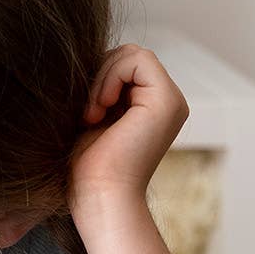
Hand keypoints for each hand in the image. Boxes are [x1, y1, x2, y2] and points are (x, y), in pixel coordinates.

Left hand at [70, 43, 188, 214]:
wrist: (99, 199)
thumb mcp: (89, 123)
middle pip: (129, 55)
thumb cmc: (87, 173)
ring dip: (102, 78)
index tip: (84, 112)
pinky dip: (111, 77)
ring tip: (91, 114)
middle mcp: (165, 102)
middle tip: (86, 113)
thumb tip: (85, 63)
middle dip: (99, 74)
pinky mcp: (166, 100)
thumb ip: (97, 94)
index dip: (98, 77)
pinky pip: (138, 59)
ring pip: (133, 54)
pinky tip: (100, 109)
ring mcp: (170, 100)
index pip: (123, 66)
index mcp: (148, 108)